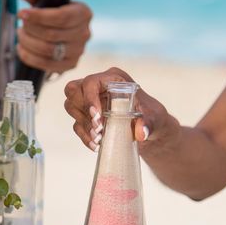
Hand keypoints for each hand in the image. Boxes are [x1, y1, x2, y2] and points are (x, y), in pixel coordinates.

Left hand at [9, 0, 91, 73]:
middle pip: (52, 34)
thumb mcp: (42, 1)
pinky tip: (22, 49)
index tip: (22, 14)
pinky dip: (29, 57)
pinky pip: (46, 65)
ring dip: (28, 43)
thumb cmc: (51, 14)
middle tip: (21, 25)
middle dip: (31, 30)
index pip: (61, 17)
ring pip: (48, 50)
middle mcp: (85, 33)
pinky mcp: (71, 65)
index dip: (39, 17)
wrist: (61, 36)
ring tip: (21, 35)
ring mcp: (79, 51)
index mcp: (83, 13)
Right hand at [64, 67, 178, 152]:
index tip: (97, 116)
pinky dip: (84, 136)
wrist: (151, 130)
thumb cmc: (153, 117)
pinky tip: (96, 145)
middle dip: (82, 111)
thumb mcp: (154, 119)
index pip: (90, 82)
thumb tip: (142, 133)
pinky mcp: (88, 116)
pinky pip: (77, 124)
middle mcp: (99, 86)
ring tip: (99, 138)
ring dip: (83, 125)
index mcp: (113, 79)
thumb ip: (149, 123)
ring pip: (71, 106)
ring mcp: (92, 101)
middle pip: (73, 91)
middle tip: (98, 129)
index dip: (89, 98)